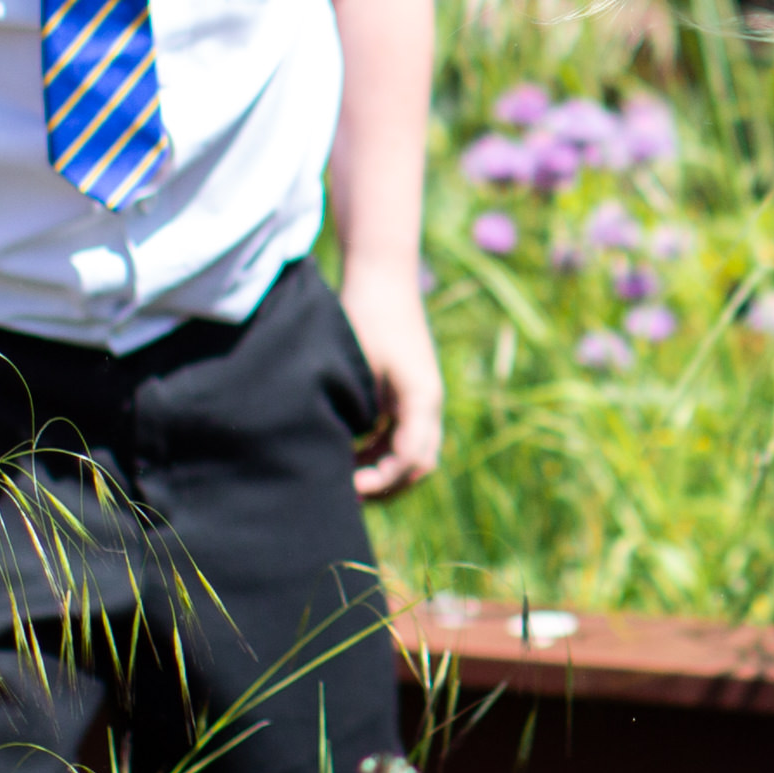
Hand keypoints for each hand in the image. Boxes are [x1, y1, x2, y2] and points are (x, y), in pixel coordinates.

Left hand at [343, 272, 445, 496]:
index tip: (352, 486)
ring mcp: (420, 400)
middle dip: (387, 485)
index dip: (383, 479)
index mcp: (422, 398)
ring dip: (383, 471)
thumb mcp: (360, 369)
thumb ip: (364, 416)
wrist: (380, 278)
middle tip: (348, 494)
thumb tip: (352, 463)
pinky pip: (400, 437)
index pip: (411, 457)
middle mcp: (427, 403)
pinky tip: (350, 457)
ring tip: (345, 480)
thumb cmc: (365, 317)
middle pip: (418, 464)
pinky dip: (380, 453)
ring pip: (411, 454)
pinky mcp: (407, 395)